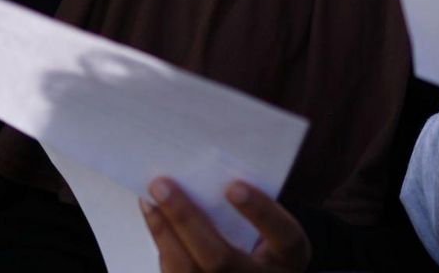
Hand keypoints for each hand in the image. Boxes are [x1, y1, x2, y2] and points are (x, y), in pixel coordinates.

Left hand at [140, 178, 309, 272]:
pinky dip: (162, 243)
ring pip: (186, 270)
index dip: (261, 212)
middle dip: (186, 220)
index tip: (234, 186)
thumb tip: (212, 175)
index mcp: (288, 259)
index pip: (283, 236)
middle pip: (219, 258)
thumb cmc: (269, 244)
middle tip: (162, 185)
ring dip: (163, 231)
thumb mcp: (277, 230)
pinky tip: (154, 217)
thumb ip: (257, 209)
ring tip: (150, 199)